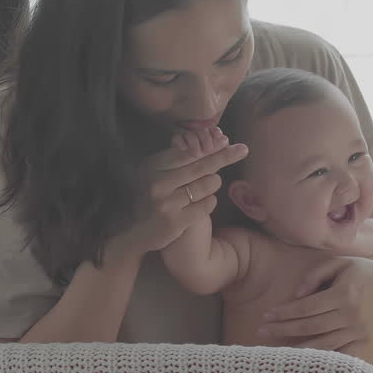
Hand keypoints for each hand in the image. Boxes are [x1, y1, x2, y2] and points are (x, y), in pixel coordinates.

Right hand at [109, 127, 246, 258]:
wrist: (130, 233)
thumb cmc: (146, 198)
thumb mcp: (150, 174)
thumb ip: (172, 159)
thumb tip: (202, 141)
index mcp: (151, 167)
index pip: (187, 152)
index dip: (209, 146)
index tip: (226, 140)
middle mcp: (157, 183)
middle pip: (201, 166)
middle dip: (224, 156)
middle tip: (242, 149)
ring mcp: (166, 204)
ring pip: (206, 185)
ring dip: (213, 183)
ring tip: (208, 184)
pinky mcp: (175, 222)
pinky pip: (206, 205)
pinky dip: (210, 201)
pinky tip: (204, 201)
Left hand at [259, 257, 372, 350]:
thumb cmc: (361, 271)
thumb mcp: (339, 264)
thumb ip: (315, 275)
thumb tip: (296, 296)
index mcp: (344, 294)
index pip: (306, 307)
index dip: (284, 313)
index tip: (266, 315)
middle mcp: (351, 314)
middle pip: (310, 326)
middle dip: (283, 329)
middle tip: (261, 331)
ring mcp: (358, 330)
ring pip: (322, 343)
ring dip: (296, 346)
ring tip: (274, 346)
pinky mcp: (363, 339)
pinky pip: (336, 349)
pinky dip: (317, 353)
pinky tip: (300, 355)